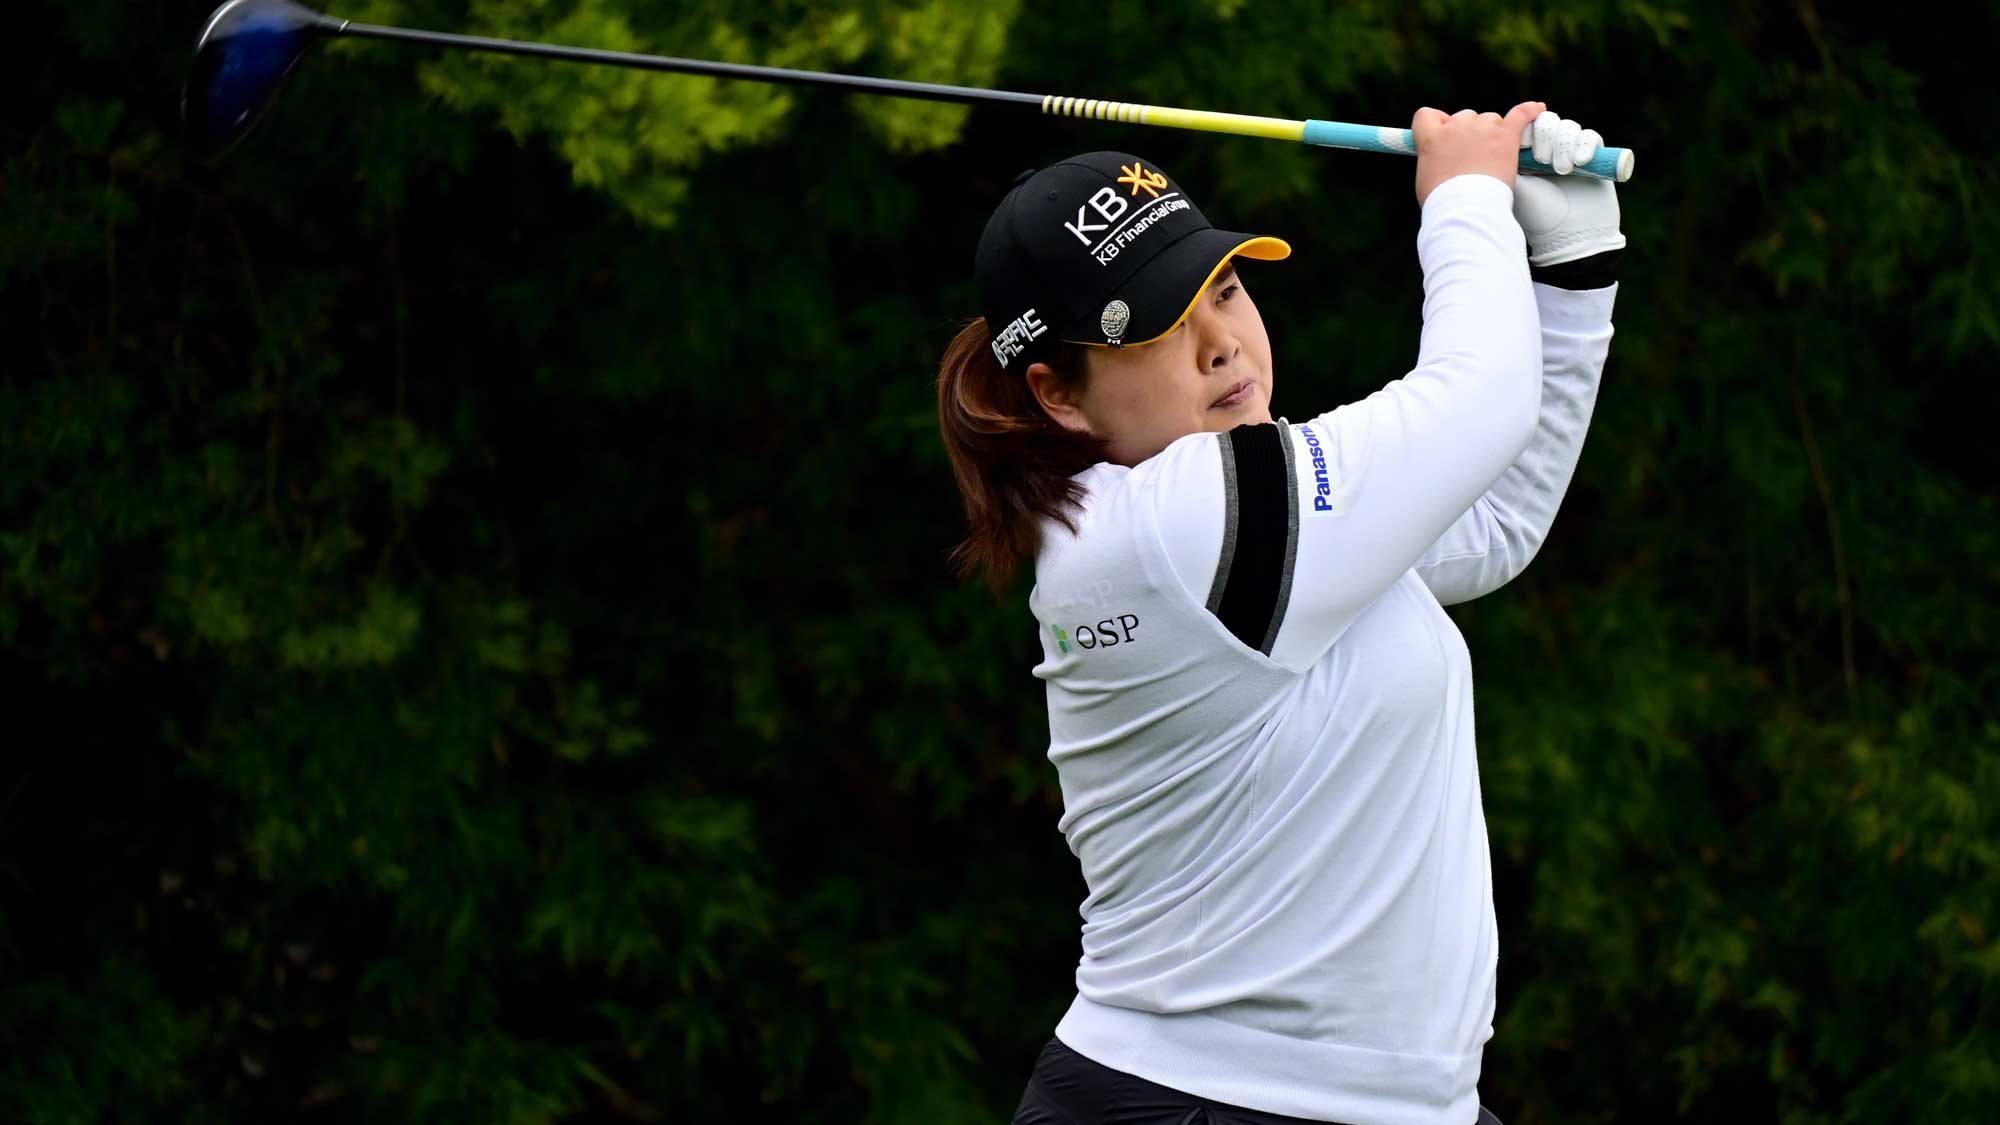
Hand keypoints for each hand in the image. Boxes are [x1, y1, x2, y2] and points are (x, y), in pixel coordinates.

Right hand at [1413, 101, 1545, 206]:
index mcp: (1431, 139)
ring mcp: (1482, 129)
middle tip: (1476, 159)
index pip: (1428, 115)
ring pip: (1491, 119)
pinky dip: (1530, 111)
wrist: (1465, 210)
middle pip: (1465, 117)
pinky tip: (1539, 109)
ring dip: (1494, 134)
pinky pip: (1521, 114)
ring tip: (1497, 159)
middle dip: (1470, 134)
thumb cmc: (1444, 203)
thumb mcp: (1426, 179)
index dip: (1438, 125)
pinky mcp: (1505, 136)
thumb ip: (1433, 161)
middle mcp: (1455, 127)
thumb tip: (1440, 160)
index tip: (1446, 137)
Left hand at [1511, 112, 1623, 266]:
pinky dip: (1585, 144)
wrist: (1569, 236)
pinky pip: (1591, 136)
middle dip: (1545, 135)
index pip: (1526, 127)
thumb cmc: (1537, 215)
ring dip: (1564, 144)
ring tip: (1562, 170)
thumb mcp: (1515, 184)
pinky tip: (1580, 162)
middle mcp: (1549, 152)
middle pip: (1548, 122)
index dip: (1527, 129)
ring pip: (1569, 127)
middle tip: (1541, 159)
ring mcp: (1572, 154)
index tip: (1524, 144)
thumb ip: (1506, 158)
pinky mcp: (1594, 158)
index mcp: (1526, 157)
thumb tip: (1498, 132)